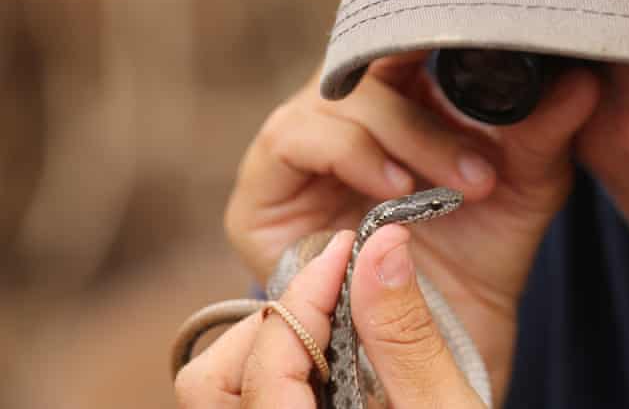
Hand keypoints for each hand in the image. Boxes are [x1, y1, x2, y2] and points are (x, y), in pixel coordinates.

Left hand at [175, 227, 486, 407]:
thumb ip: (406, 334)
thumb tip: (383, 246)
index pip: (267, 366)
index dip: (305, 294)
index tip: (345, 248)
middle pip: (211, 383)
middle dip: (272, 321)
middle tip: (332, 288)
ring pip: (220, 395)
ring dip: (269, 345)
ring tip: (331, 323)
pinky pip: (245, 406)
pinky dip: (276, 371)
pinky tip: (329, 361)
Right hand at [224, 51, 598, 403]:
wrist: (439, 337)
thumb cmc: (479, 253)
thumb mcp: (523, 188)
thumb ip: (545, 132)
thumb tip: (582, 79)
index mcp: (399, 96)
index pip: (401, 34)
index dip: (431, 24)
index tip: (483, 29)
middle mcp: (346, 111)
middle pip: (369, 57)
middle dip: (431, 98)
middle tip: (484, 159)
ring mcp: (302, 143)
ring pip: (341, 96)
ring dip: (407, 135)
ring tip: (462, 186)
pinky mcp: (264, 184)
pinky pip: (297, 135)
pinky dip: (354, 153)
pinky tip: (399, 189)